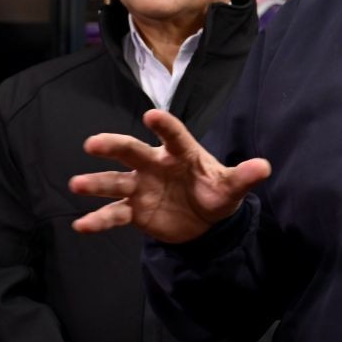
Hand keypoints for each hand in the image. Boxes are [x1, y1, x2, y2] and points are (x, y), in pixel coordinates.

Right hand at [69, 109, 270, 243]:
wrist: (204, 220)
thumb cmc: (216, 192)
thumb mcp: (232, 187)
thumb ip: (244, 176)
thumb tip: (265, 167)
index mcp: (181, 154)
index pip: (173, 136)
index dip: (164, 126)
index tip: (152, 116)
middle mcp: (155, 165)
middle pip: (132, 152)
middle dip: (113, 146)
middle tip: (92, 144)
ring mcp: (141, 187)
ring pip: (115, 182)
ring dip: (95, 183)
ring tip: (76, 184)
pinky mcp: (134, 210)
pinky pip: (114, 214)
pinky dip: (98, 220)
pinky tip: (81, 226)